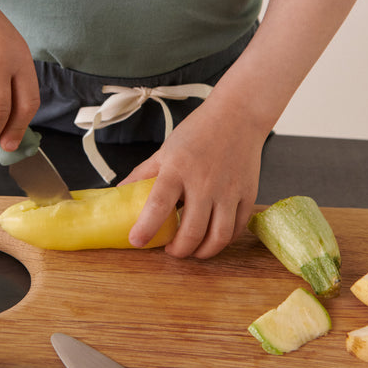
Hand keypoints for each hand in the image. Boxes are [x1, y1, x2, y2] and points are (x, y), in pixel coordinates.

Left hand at [120, 98, 266, 258]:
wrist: (237, 115)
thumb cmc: (198, 131)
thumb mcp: (165, 150)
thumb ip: (144, 174)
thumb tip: (120, 193)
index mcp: (177, 169)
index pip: (159, 204)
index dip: (146, 227)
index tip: (136, 242)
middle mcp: (204, 183)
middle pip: (191, 231)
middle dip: (178, 250)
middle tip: (170, 250)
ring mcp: (228, 191)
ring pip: (217, 237)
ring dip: (202, 252)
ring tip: (192, 250)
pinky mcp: (247, 195)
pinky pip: (236, 229)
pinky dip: (223, 241)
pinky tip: (212, 238)